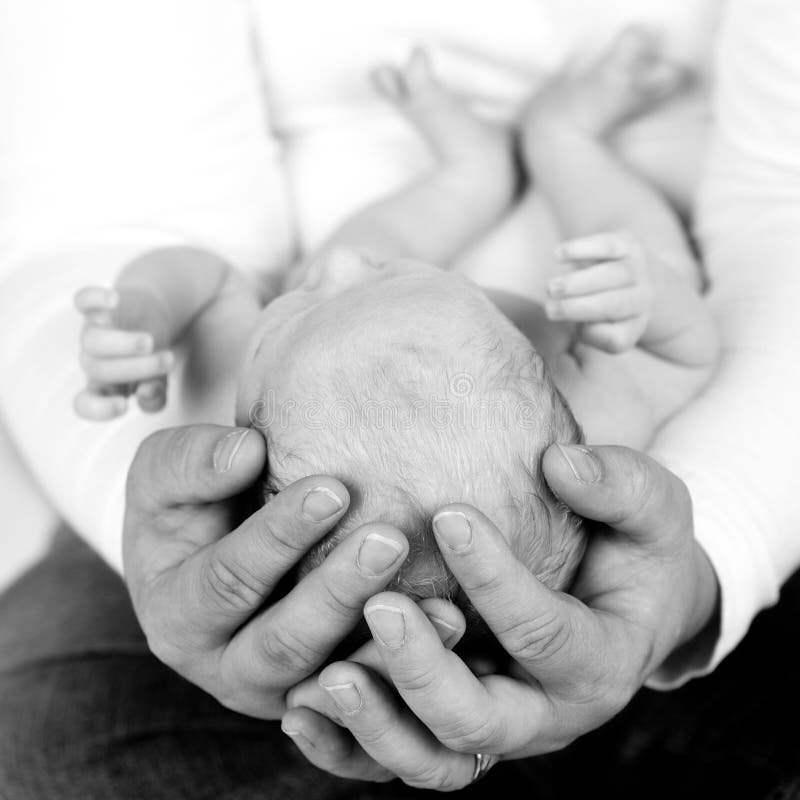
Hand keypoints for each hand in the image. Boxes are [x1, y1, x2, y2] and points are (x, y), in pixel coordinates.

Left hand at [74, 285, 173, 419]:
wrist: (149, 315)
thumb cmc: (151, 356)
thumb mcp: (158, 381)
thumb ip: (154, 397)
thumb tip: (146, 395)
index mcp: (104, 384)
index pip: (85, 402)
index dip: (97, 408)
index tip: (124, 405)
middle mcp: (92, 360)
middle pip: (99, 370)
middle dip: (136, 368)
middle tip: (168, 360)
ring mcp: (93, 331)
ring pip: (92, 341)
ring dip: (122, 343)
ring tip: (151, 341)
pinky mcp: (97, 306)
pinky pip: (82, 300)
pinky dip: (95, 298)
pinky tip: (115, 301)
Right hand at [123, 423, 417, 718]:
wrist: (202, 550)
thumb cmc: (186, 504)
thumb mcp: (166, 474)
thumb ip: (193, 464)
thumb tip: (246, 451)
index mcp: (176, 615)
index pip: (228, 580)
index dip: (279, 536)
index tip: (334, 488)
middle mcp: (224, 666)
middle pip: (284, 641)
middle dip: (338, 591)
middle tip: (391, 540)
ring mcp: (277, 690)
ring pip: (333, 681)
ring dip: (387, 647)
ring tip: (443, 605)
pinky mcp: (325, 694)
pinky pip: (368, 696)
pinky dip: (406, 671)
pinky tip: (453, 632)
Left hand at [281, 444, 718, 789]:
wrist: (630, 606)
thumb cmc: (637, 549)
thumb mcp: (652, 509)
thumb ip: (617, 485)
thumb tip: (559, 462)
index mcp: (599, 662)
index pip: (544, 633)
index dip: (495, 578)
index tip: (447, 514)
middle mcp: (546, 715)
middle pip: (478, 720)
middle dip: (423, 669)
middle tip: (377, 606)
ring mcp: (498, 731)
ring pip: (433, 760)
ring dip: (376, 724)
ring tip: (324, 675)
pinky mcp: (458, 730)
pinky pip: (402, 757)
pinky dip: (350, 746)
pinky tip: (300, 708)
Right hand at [546, 231, 655, 352]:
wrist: (635, 272)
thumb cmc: (601, 308)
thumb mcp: (595, 327)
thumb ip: (586, 331)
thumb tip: (571, 324)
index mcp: (635, 325)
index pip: (617, 338)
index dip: (594, 335)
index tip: (575, 332)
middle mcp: (643, 298)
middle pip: (614, 304)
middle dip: (578, 308)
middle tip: (549, 309)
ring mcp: (639, 269)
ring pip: (613, 275)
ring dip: (578, 282)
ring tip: (551, 288)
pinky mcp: (629, 243)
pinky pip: (608, 246)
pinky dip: (582, 249)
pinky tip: (558, 255)